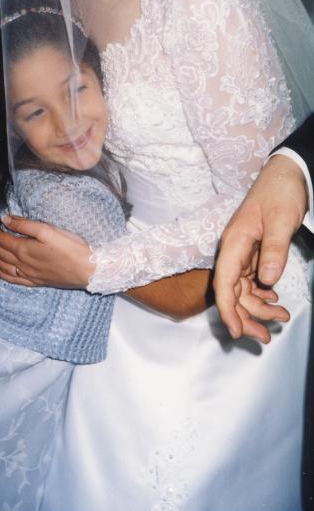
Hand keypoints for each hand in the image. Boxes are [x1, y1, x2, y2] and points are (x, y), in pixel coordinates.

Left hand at [0, 216, 94, 288]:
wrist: (87, 271)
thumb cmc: (71, 248)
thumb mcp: (48, 230)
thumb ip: (25, 225)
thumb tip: (5, 219)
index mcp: (24, 249)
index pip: (1, 238)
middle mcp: (22, 264)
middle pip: (0, 252)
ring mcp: (28, 275)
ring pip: (3, 266)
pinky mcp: (36, 282)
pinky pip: (12, 279)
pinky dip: (1, 274)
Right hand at [214, 155, 307, 339]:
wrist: (285, 174)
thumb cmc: (279, 192)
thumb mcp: (280, 220)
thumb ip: (274, 250)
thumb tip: (267, 280)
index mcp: (234, 242)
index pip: (224, 283)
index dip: (228, 310)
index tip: (236, 331)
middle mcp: (234, 250)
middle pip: (233, 292)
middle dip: (247, 315)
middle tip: (266, 336)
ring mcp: (243, 252)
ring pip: (243, 289)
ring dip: (258, 307)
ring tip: (281, 317)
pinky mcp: (253, 252)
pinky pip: (251, 280)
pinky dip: (261, 293)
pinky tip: (274, 299)